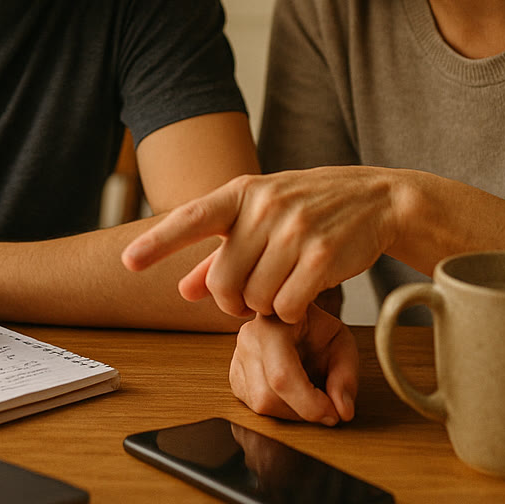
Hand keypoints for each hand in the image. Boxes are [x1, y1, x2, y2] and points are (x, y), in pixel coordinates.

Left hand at [122, 166, 407, 321]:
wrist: (376, 199)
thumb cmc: (310, 208)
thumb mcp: (261, 217)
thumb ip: (219, 254)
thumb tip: (182, 288)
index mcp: (243, 192)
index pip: (192, 218)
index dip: (158, 242)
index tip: (128, 262)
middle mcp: (265, 207)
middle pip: (223, 281)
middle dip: (232, 301)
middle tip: (248, 298)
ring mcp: (295, 229)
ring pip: (255, 298)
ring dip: (265, 305)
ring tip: (283, 286)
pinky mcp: (323, 255)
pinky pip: (287, 306)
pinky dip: (290, 311)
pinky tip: (301, 294)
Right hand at [230, 307, 357, 425]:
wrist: (297, 320)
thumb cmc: (318, 329)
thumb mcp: (342, 344)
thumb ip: (345, 376)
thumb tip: (342, 411)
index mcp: (274, 325)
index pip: (283, 375)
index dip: (309, 404)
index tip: (333, 414)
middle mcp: (248, 340)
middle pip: (268, 397)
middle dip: (303, 412)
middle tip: (328, 408)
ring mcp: (237, 359)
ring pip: (260, 406)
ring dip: (292, 413)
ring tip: (310, 398)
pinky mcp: (235, 378)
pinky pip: (254, 408)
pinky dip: (280, 411)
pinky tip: (293, 396)